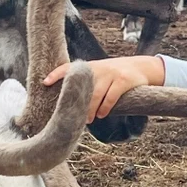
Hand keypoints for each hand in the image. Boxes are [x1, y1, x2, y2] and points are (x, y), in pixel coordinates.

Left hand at [44, 54, 165, 122]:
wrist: (141, 67)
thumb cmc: (115, 75)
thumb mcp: (100, 73)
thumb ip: (87, 82)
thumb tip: (70, 101)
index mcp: (90, 67)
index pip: (69, 68)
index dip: (56, 74)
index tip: (45, 82)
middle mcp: (99, 68)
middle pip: (82, 88)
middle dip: (77, 104)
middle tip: (73, 117)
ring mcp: (111, 74)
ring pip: (95, 95)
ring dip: (90, 110)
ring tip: (87, 119)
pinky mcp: (123, 81)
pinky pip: (110, 98)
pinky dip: (105, 108)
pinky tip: (102, 114)